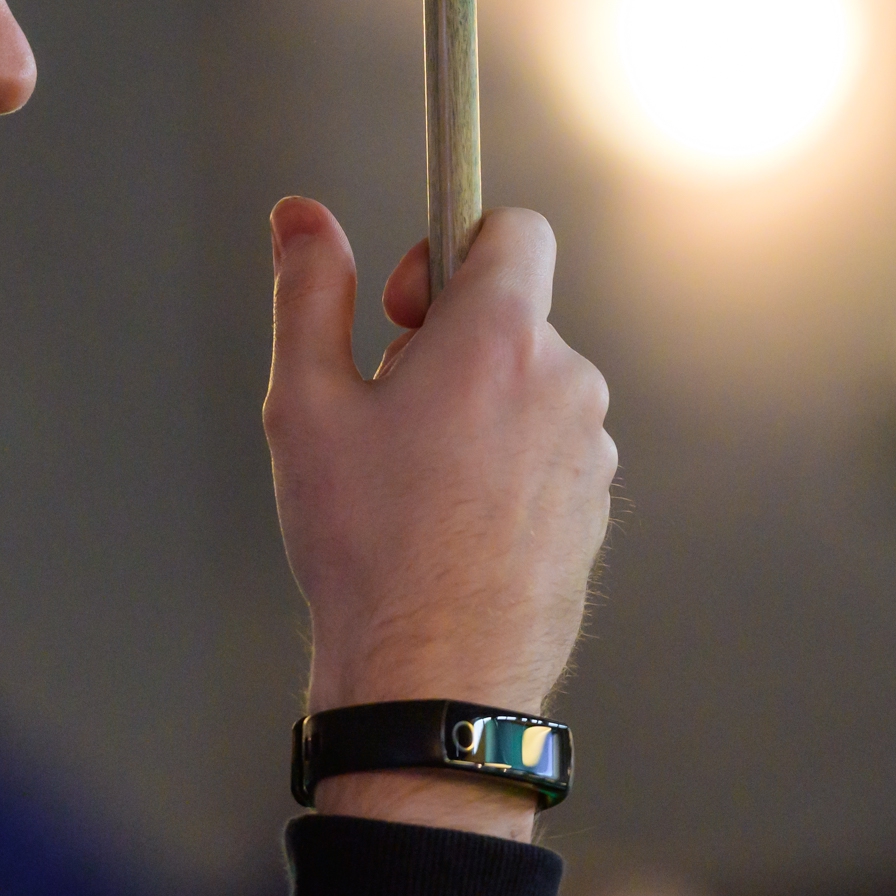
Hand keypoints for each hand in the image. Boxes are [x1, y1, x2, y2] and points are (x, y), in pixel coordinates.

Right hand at [264, 197, 615, 839]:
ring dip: (480, 408)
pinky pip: (549, 448)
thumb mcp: (307, 405)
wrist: (436, 680)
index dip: (452, 247)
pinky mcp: (596, 503)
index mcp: (498, 339)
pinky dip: (507, 464)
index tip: (407, 305)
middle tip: (391, 413)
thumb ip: (308, 292)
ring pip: (530, 386)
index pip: (514, 229)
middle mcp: (564, 380)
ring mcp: (589, 447)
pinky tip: (454, 523)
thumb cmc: (367, 546)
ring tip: (419, 483)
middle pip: (512, 315)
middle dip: (452, 342)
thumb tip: (300, 215)